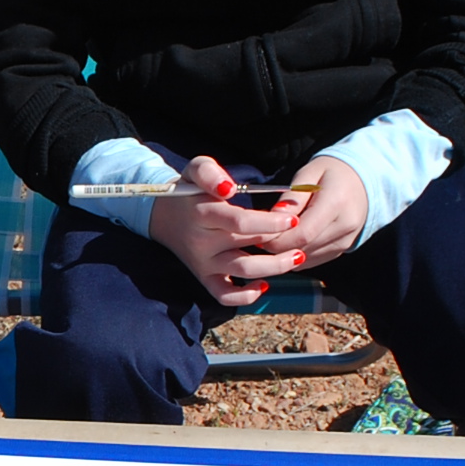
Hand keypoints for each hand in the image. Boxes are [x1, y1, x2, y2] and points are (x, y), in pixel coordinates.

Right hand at [148, 154, 304, 306]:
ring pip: (243, 270)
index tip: (292, 219)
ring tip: (298, 258)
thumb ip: (210, 172)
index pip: (240, 222)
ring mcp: (204, 263)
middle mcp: (203, 242)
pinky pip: (224, 295)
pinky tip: (264, 285)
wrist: (164, 215)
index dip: (270, 222)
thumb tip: (228, 189)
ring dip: (274, 267)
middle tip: (301, 236)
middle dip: (280, 242)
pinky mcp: (204, 277)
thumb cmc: (188, 191)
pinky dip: (245, 296)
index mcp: (203, 214)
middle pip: (248, 246)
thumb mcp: (196, 169)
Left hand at [255, 156, 368, 268]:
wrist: (364, 180)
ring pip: (306, 258)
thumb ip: (292, 197)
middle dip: (276, 247)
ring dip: (284, 253)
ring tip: (270, 239)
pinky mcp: (343, 249)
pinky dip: (295, 256)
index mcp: (337, 202)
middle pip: (304, 248)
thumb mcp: (309, 174)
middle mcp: (346, 226)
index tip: (258, 233)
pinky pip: (313, 260)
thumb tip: (272, 220)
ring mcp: (346, 240)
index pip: (303, 232)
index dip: (277, 238)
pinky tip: (286, 243)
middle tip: (257, 238)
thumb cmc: (331, 173)